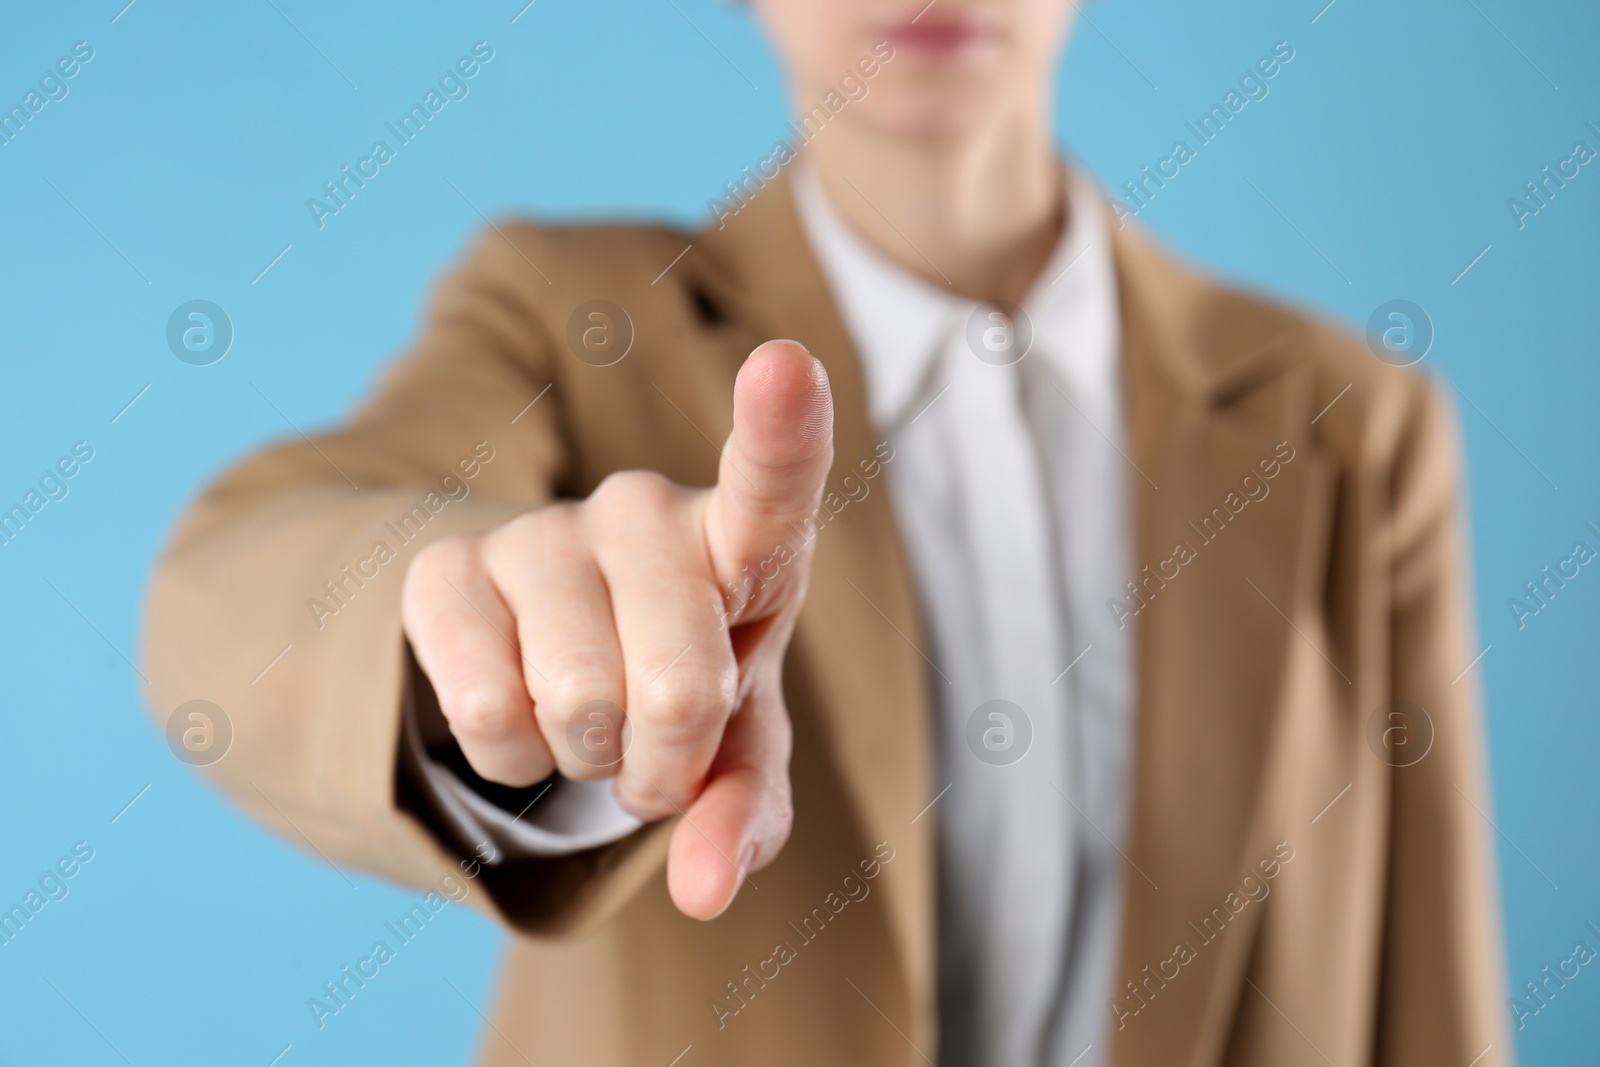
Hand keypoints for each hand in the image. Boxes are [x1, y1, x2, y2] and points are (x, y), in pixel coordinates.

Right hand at [402, 340, 833, 919]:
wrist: (554, 648)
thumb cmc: (681, 682)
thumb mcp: (737, 747)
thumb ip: (744, 810)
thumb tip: (702, 888)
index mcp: (743, 540)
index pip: (773, 479)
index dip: (782, 427)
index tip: (786, 364)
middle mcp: (643, 510)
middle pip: (681, 688)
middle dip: (670, 764)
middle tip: (659, 745)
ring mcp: (541, 529)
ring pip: (579, 708)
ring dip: (590, 761)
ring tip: (590, 717)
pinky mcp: (445, 564)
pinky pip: (485, 712)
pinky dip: (511, 756)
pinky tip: (523, 710)